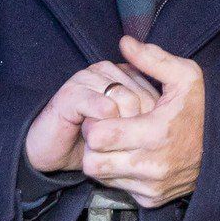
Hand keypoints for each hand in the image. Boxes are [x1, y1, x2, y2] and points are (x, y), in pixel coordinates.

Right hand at [24, 61, 161, 173]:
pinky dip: (106, 128)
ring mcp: (87, 78)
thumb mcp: (125, 128)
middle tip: (130, 144)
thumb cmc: (93, 139)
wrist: (53, 150)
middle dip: (140, 123)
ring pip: (125, 99)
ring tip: (114, 145)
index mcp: (120, 72)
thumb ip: (144, 115)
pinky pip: (103, 108)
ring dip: (123, 128)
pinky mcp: (71, 94)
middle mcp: (105, 70)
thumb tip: (166, 117)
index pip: (152, 88)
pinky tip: (98, 140)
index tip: (144, 138)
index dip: (154, 117)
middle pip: (142, 94)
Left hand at [79, 36, 207, 207]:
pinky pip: (119, 188)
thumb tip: (124, 42)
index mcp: (155, 133)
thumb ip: (152, 59)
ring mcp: (151, 186)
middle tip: (107, 130)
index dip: (95, 122)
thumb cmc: (204, 107)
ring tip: (120, 142)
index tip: (106, 113)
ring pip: (102, 178)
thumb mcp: (185, 75)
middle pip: (93, 163)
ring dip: (104, 160)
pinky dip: (119, 174)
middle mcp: (151, 166)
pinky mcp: (152, 199)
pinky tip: (133, 157)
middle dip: (93, 145)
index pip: (99, 137)